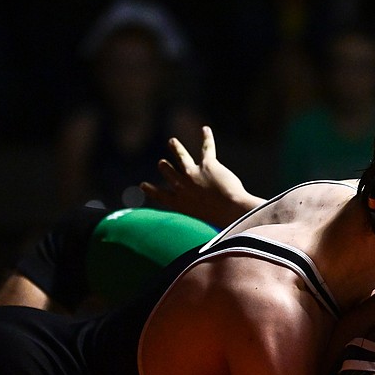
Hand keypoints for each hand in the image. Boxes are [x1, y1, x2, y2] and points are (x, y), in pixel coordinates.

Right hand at [140, 126, 261, 226]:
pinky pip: (206, 148)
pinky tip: (206, 129)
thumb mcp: (200, 223)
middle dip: (165, 167)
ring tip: (172, 142)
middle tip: (162, 163)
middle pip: (168, 173)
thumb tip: (208, 244)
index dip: (151, 190)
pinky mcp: (208, 165)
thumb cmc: (220, 222)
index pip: (161, 196)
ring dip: (176, 148)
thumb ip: (200, 223)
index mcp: (180, 203)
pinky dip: (206, 137)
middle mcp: (183, 187)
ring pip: (180, 156)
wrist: (231, 212)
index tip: (143, 184)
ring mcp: (193, 174)